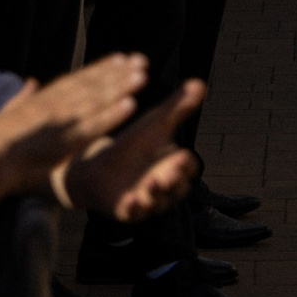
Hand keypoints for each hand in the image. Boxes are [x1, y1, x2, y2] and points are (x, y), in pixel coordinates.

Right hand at [0, 55, 147, 188]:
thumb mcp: (5, 112)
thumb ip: (22, 97)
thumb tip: (31, 82)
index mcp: (43, 99)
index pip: (78, 79)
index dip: (101, 68)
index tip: (120, 58)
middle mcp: (55, 104)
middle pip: (93, 84)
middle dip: (118, 73)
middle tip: (141, 60)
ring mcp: (60, 120)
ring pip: (97, 99)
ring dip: (121, 87)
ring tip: (142, 76)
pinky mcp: (63, 140)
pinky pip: (94, 125)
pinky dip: (113, 114)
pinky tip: (131, 105)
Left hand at [60, 80, 204, 221]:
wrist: (97, 167)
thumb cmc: (131, 146)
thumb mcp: (154, 125)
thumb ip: (177, 107)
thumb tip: (200, 83)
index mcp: (174, 166)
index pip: (189, 167)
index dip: (186, 164)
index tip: (182, 156)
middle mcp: (166, 186)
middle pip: (178, 188)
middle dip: (175, 181)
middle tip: (170, 173)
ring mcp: (148, 200)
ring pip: (159, 202)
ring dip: (157, 194)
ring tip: (151, 183)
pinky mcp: (127, 210)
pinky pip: (135, 214)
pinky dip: (135, 208)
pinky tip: (131, 199)